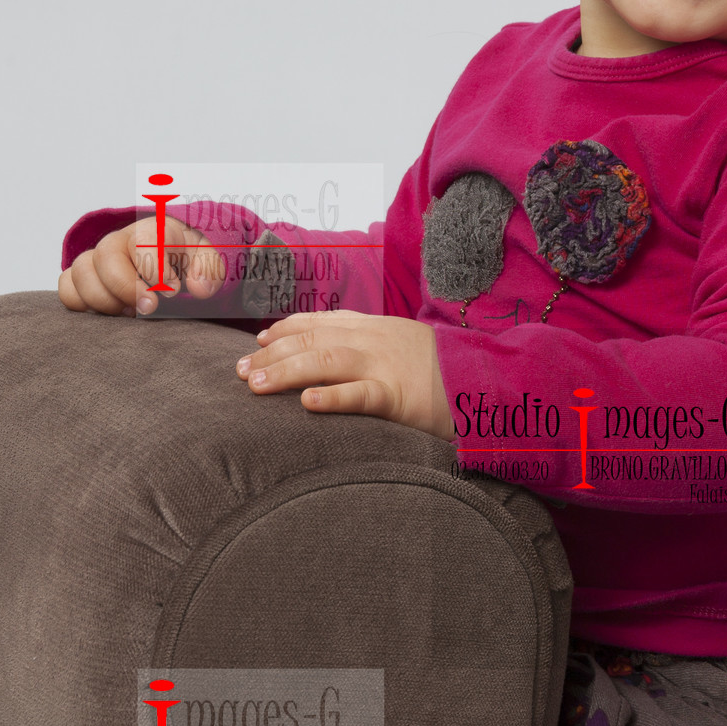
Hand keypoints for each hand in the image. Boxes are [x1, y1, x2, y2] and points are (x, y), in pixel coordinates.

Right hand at [58, 218, 226, 314]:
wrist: (167, 258)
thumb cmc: (183, 258)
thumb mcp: (205, 258)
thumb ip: (209, 269)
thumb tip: (197, 288)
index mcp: (151, 231)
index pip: (143, 240)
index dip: (154, 268)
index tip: (170, 290)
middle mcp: (118, 241)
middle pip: (106, 256)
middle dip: (126, 287)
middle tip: (148, 309)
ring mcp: (96, 259)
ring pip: (81, 273)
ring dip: (105, 300)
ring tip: (129, 313)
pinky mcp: (82, 278)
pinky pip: (66, 288)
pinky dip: (81, 304)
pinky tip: (110, 314)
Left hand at [237, 310, 452, 436]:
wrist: (487, 379)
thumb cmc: (444, 370)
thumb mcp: (404, 344)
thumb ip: (371, 344)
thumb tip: (336, 354)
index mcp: (373, 327)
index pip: (319, 321)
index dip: (285, 330)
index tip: (259, 341)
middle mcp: (373, 341)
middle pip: (311, 340)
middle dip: (271, 354)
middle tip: (240, 371)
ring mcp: (385, 366)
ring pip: (325, 361)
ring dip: (286, 372)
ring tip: (255, 385)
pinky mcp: (399, 396)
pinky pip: (360, 396)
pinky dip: (331, 398)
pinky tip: (305, 403)